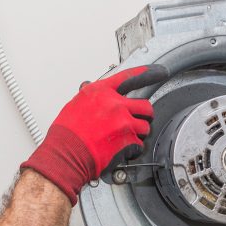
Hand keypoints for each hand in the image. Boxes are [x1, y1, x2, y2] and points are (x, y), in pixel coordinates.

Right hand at [20, 66, 159, 204]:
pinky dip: (132, 150)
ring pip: (145, 127)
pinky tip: (121, 151)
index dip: (147, 73)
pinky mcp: (127, 140)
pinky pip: (139, 145)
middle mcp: (114, 103)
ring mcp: (123, 121)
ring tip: (124, 139)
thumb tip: (93, 94)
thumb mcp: (75, 105)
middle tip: (138, 121)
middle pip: (145, 106)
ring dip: (138, 134)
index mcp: (100, 92)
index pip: (129, 77)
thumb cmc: (66, 134)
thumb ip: (90, 98)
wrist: (65, 153)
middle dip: (144, 115)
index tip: (160, 71)